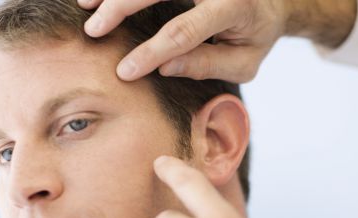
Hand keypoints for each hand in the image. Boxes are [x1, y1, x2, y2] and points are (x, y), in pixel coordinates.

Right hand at [78, 0, 356, 82]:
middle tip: (94, 30)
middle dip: (121, 7)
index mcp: (234, 6)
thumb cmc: (256, 38)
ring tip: (84, 5)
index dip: (152, 51)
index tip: (125, 71)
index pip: (185, 31)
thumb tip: (164, 66)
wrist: (272, 2)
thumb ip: (207, 64)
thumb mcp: (245, 63)